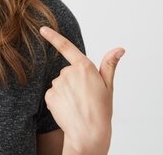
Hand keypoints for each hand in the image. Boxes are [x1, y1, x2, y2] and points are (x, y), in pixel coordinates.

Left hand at [39, 26, 124, 154]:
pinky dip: (59, 100)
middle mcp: (68, 72)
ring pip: (60, 83)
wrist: (88, 133)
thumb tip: (120, 49)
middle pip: (68, 72)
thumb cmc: (101, 110)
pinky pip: (53, 94)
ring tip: (78, 104)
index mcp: (84, 67)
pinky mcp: (50, 95)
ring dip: (67, 91)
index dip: (53, 36)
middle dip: (74, 81)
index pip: (66, 47)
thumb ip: (110, 65)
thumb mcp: (108, 86)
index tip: (42, 28)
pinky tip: (69, 109)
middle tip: (85, 96)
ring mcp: (58, 84)